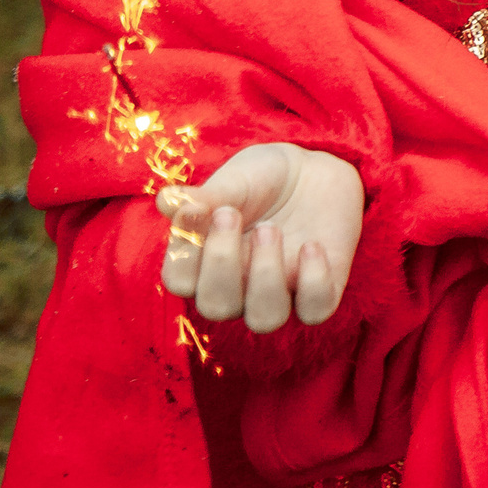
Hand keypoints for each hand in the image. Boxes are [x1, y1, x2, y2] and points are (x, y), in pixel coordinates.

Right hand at [157, 142, 364, 333]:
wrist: (313, 169)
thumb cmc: (260, 180)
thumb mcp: (233, 180)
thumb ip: (203, 197)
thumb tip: (166, 201)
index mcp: (204, 266)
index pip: (180, 281)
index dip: (182, 252)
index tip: (194, 211)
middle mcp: (237, 290)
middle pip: (217, 307)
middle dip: (222, 262)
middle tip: (230, 214)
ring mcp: (279, 294)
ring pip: (265, 318)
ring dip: (265, 275)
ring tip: (270, 229)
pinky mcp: (320, 290)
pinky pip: (315, 310)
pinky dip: (314, 282)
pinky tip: (311, 245)